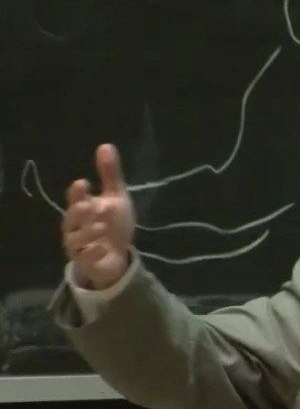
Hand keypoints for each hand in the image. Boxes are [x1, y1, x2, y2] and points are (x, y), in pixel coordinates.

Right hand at [61, 144, 135, 289]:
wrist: (119, 255)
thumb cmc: (114, 223)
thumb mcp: (116, 198)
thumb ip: (110, 175)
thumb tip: (106, 145)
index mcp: (82, 209)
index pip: (76, 199)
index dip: (77, 193)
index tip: (83, 183)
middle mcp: (76, 227)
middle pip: (71, 219)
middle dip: (79, 212)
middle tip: (91, 205)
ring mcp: (80, 246)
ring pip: (75, 239)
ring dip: (87, 232)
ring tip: (101, 226)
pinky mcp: (86, 262)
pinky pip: (85, 260)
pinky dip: (92, 254)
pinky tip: (102, 249)